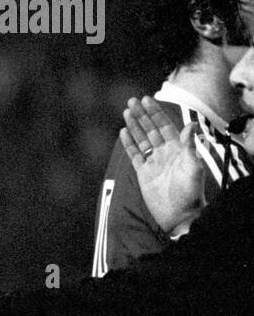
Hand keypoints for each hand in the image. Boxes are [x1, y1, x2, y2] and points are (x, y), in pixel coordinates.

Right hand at [120, 96, 203, 233]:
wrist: (180, 215)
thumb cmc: (190, 193)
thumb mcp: (193, 168)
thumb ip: (189, 146)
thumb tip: (191, 125)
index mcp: (178, 149)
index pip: (164, 126)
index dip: (156, 113)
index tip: (147, 100)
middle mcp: (165, 153)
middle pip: (151, 129)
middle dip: (142, 115)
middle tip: (132, 101)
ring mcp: (154, 162)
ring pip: (142, 139)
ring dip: (134, 125)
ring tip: (126, 112)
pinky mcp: (143, 173)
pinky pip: (135, 155)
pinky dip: (129, 143)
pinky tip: (124, 132)